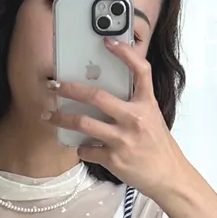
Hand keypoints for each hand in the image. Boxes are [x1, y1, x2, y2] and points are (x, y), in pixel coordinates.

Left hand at [42, 37, 187, 202]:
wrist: (168, 175)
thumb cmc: (158, 146)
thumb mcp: (152, 117)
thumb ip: (132, 104)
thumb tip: (102, 95)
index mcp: (147, 103)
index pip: (140, 69)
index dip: (124, 52)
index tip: (108, 41)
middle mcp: (134, 118)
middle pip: (96, 96)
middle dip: (70, 89)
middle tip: (54, 86)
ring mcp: (122, 139)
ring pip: (83, 123)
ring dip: (61, 118)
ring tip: (49, 116)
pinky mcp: (113, 158)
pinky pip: (86, 150)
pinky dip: (80, 148)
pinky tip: (82, 147)